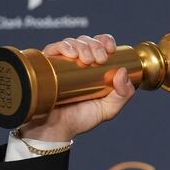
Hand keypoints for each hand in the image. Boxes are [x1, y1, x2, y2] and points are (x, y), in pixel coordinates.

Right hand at [18, 34, 135, 141]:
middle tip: (100, 58)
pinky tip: (72, 54)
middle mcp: (77, 63)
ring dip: (83, 45)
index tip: (111, 48)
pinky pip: (53, 48)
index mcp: (93, 68)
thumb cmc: (80, 119)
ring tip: (87, 60)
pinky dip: (64, 46)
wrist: (56, 129)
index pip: (100, 45)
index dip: (106, 41)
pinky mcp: (46, 65)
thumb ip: (123, 94)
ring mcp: (61, 62)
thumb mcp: (109, 109)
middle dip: (96, 45)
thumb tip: (123, 71)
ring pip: (72, 41)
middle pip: (87, 41)